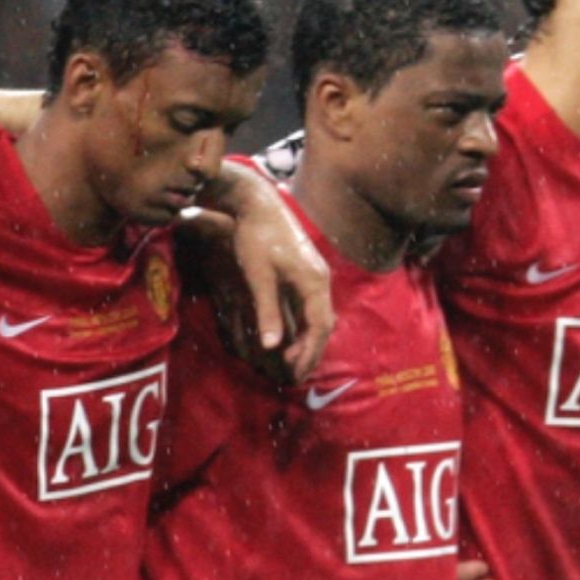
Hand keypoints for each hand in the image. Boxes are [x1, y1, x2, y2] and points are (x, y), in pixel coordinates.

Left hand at [208, 176, 337, 380]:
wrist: (258, 204)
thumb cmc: (256, 237)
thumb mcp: (258, 275)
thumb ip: (267, 310)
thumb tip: (270, 346)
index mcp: (313, 282)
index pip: (318, 327)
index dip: (308, 353)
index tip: (296, 373)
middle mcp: (320, 281)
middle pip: (324, 324)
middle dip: (311, 352)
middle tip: (296, 375)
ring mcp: (316, 276)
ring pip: (319, 316)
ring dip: (309, 340)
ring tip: (294, 361)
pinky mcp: (307, 272)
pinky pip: (312, 307)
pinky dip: (304, 326)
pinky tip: (292, 336)